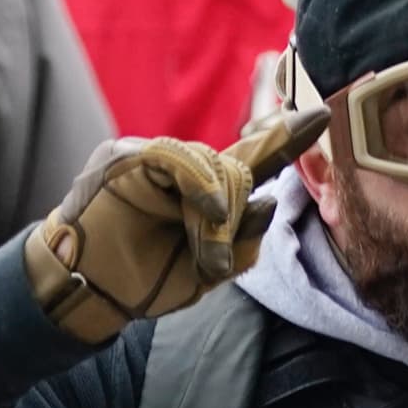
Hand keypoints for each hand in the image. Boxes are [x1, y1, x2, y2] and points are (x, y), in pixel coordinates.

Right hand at [21, 106, 325, 345]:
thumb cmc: (142, 281)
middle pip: (235, 168)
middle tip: (213, 261)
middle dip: (235, 217)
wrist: (86, 292)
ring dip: (214, 216)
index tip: (321, 115)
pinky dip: (199, 185)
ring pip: (211, 164)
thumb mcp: (206, 274)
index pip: (250, 156)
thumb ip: (241, 244)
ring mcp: (151, 157)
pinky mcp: (125, 157)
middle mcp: (181, 167)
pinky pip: (178, 157)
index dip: (284, 136)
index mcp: (202, 190)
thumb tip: (267, 203)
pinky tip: (205, 210)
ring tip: (198, 253)